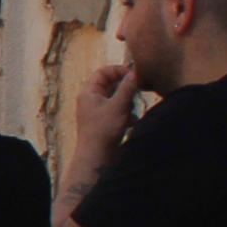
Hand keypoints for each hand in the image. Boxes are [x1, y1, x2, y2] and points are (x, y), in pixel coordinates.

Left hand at [70, 59, 143, 175]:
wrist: (97, 155)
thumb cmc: (104, 129)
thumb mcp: (119, 105)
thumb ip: (127, 88)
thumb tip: (134, 74)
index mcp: (88, 92)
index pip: (103, 72)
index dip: (119, 71)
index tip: (134, 76)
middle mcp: (90, 99)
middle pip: (111, 85)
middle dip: (126, 89)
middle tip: (137, 93)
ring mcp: (96, 111)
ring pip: (116, 99)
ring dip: (127, 103)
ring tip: (132, 111)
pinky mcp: (103, 122)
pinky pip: (117, 111)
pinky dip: (126, 114)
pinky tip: (131, 122)